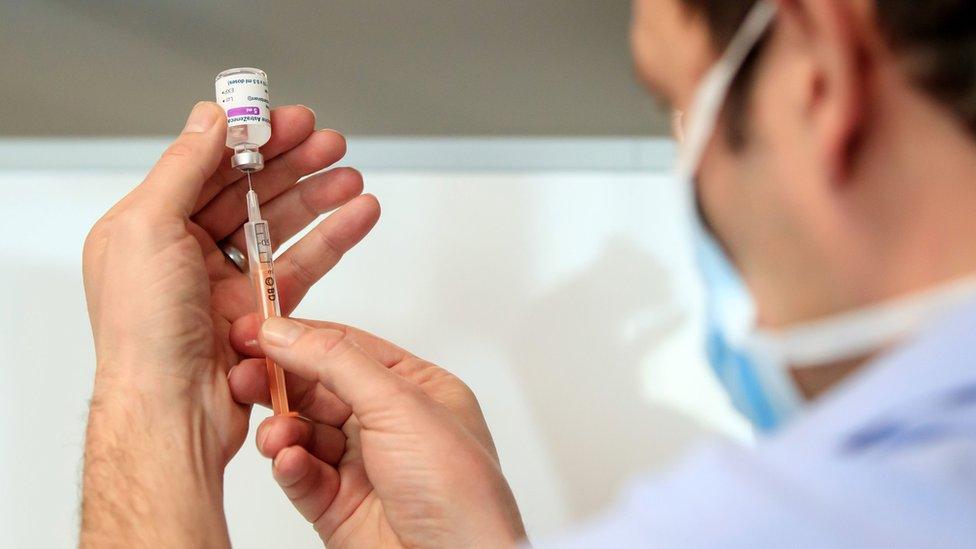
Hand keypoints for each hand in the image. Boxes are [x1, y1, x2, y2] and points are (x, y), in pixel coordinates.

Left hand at [81, 102, 379, 545]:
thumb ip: (182, 168)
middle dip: (293, 163)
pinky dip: (333, 238)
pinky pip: (304, 264)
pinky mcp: (260, 312)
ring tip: (352, 175)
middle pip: (250, 191)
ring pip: (282, 225)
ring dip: (319, 196)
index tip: (288, 121)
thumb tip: (208, 119)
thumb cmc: (143, 332)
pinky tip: (357, 215)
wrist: (169, 411)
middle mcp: (185, 251)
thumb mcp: (147, 230)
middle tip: (331, 142)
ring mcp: (225, 282)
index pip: (206, 165)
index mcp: (149, 227)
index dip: (250, 138)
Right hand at [228, 315, 525, 547]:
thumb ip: (336, 361)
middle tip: (242, 375)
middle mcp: (390, 425)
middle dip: (280, 381)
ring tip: (276, 436)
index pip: (348, 348)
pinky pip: (302, 476)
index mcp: (417, 390)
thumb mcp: (399, 404)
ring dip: (284, 429)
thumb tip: (286, 331)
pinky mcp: (340, 507)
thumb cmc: (457, 490)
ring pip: (305, 433)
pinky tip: (288, 462)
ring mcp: (364, 467)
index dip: (301, 336)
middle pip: (320, 388)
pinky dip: (290, 466)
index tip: (255, 329)